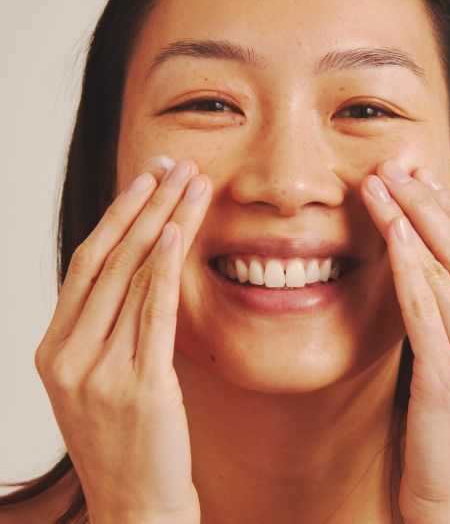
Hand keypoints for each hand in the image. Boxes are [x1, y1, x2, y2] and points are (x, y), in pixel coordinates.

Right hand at [34, 159, 210, 523]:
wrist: (136, 507)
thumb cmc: (125, 439)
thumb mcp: (100, 379)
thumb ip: (109, 326)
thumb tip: (141, 266)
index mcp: (54, 348)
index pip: (87, 263)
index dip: (118, 214)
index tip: (145, 179)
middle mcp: (68, 355)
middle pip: (109, 259)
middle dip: (144, 205)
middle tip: (172, 165)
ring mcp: (99, 372)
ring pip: (133, 277)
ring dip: (164, 223)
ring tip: (189, 184)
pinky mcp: (139, 387)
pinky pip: (152, 314)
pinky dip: (164, 269)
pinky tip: (177, 232)